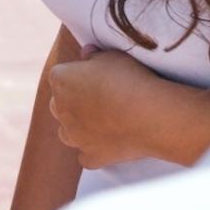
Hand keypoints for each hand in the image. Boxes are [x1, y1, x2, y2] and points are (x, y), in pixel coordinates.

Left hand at [46, 46, 170, 168]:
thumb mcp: (112, 56)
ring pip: (67, 132)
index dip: (79, 76)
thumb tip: (85, 53)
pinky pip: (87, 156)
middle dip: (75, 102)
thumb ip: (94, 55)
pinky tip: (111, 145)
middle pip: (60, 104)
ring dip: (80, 128)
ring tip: (104, 123)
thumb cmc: (130, 79)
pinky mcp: (90, 156)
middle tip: (101, 99)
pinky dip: (95, 152)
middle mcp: (60, 109)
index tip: (98, 77)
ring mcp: (73, 136)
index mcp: (60, 80)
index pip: (61, 76)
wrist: (149, 115)